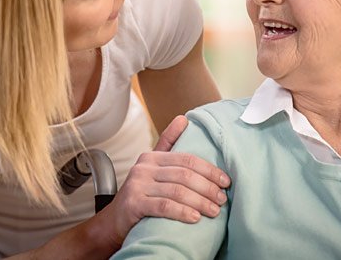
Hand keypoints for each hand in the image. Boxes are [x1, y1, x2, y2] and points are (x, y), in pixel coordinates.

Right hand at [99, 115, 230, 247]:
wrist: (114, 221)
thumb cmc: (141, 194)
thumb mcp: (153, 168)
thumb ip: (168, 145)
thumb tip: (184, 118)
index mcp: (152, 156)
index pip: (187, 159)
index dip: (209, 170)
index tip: (225, 181)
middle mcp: (144, 167)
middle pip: (184, 175)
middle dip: (207, 187)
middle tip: (222, 199)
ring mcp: (138, 185)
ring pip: (177, 191)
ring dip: (200, 202)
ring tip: (214, 211)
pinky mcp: (134, 203)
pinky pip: (164, 206)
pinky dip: (183, 212)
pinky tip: (195, 218)